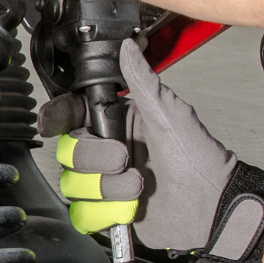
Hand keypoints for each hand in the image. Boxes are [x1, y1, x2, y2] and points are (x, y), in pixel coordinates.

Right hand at [46, 40, 263, 262]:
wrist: (212, 206)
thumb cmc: (198, 158)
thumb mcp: (170, 114)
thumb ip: (143, 80)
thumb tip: (128, 47)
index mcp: (115, 123)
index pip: (70, 115)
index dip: (56, 118)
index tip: (51, 124)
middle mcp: (105, 152)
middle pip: (67, 152)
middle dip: (97, 160)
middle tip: (127, 159)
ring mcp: (104, 184)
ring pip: (73, 186)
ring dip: (108, 189)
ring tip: (138, 187)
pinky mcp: (107, 213)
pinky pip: (83, 215)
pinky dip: (105, 214)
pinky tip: (128, 208)